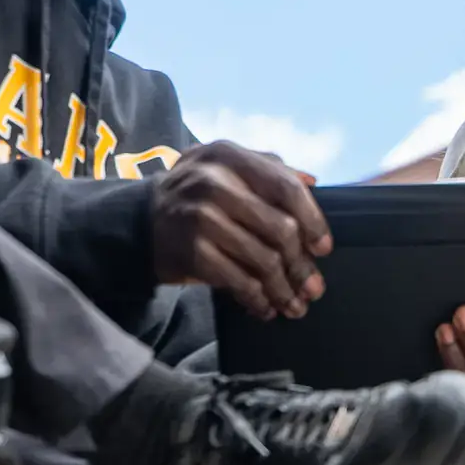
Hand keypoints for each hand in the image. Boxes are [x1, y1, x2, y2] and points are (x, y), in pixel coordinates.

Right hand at [150, 141, 331, 321]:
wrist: (141, 222)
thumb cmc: (197, 195)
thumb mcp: (226, 168)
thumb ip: (269, 169)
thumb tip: (313, 181)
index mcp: (229, 156)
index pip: (286, 187)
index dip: (313, 220)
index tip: (323, 247)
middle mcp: (214, 181)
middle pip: (280, 229)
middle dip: (302, 265)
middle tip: (313, 288)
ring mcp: (200, 216)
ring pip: (263, 260)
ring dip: (284, 289)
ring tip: (295, 304)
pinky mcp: (191, 251)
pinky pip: (238, 281)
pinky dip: (257, 299)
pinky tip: (265, 308)